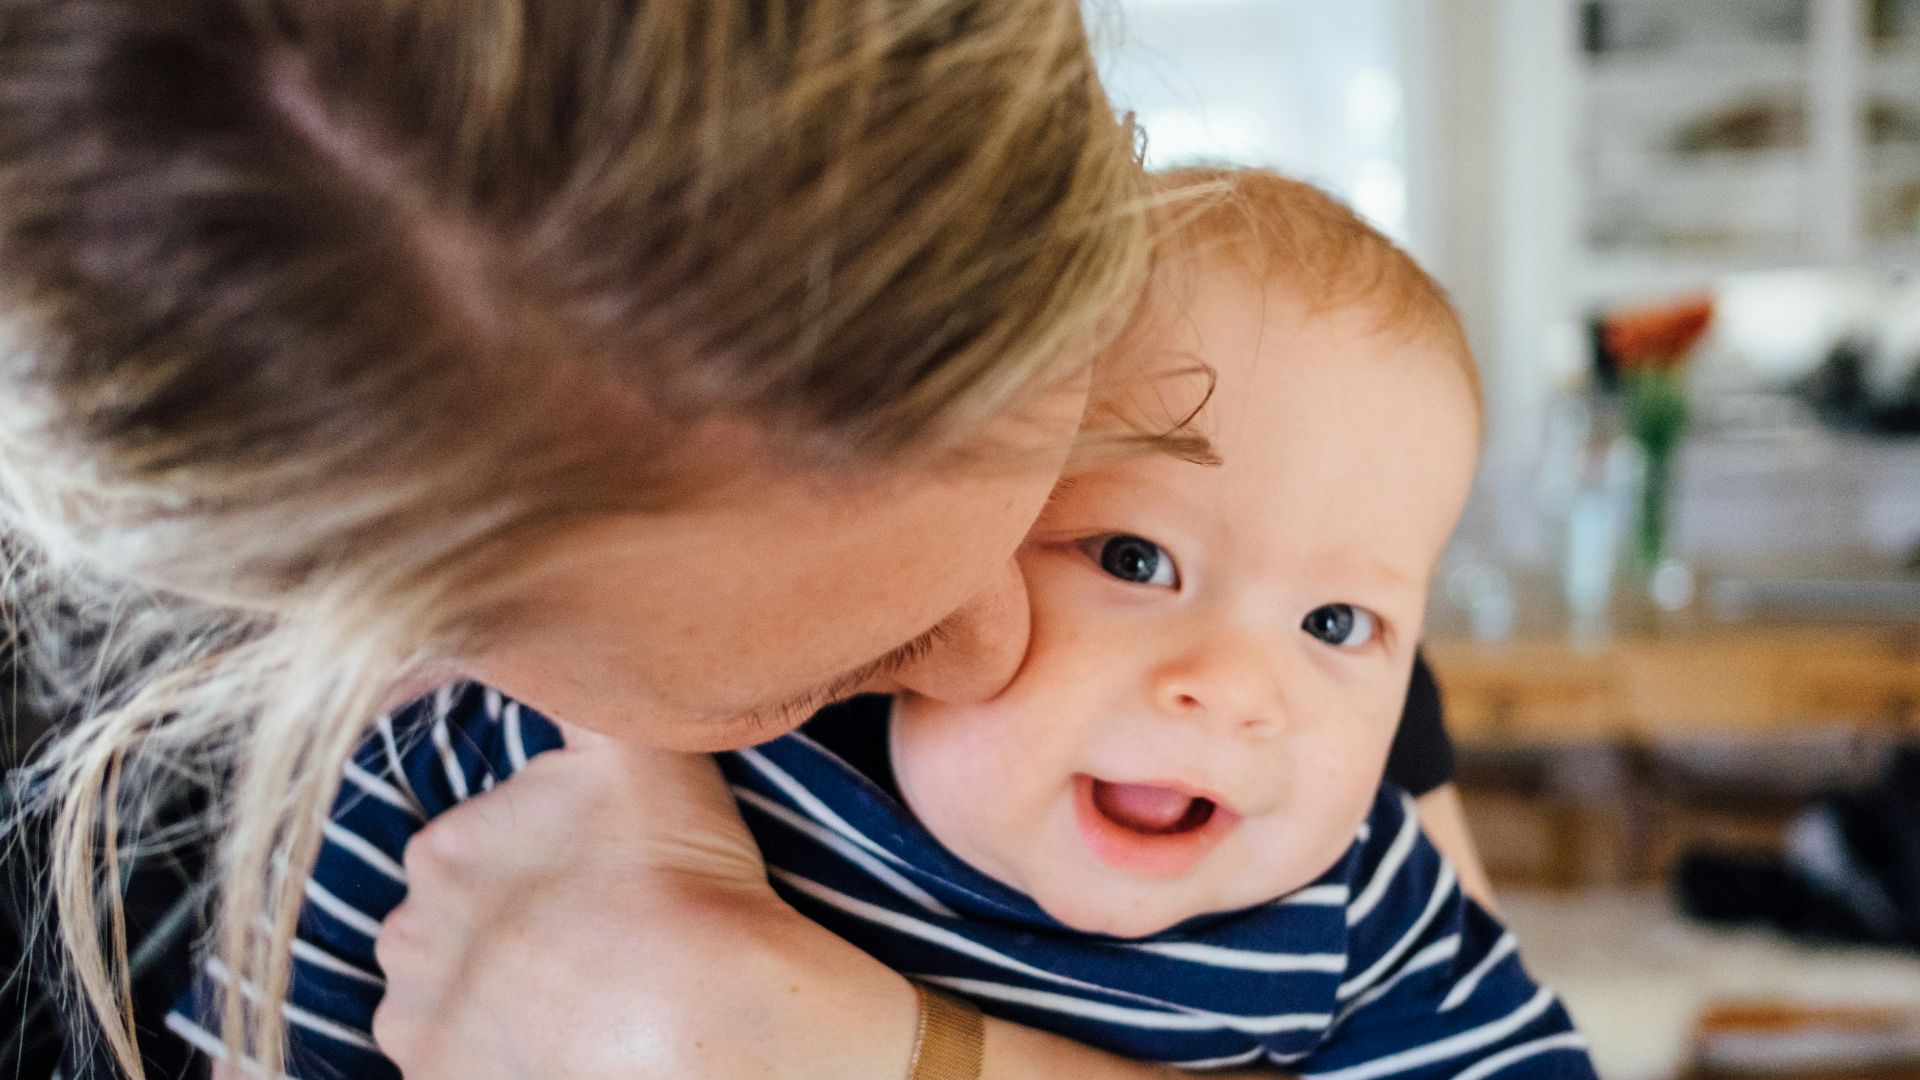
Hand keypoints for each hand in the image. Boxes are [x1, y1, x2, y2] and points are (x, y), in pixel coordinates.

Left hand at [371, 726, 918, 1078]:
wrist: (693, 1010)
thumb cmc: (673, 874)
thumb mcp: (633, 743)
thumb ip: (575, 681)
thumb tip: (533, 628)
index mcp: (442, 846)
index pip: (475, 847)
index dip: (540, 862)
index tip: (597, 877)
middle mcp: (409, 935)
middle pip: (454, 923)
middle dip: (506, 928)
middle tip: (593, 934)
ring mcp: (421, 1023)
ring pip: (449, 996)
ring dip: (496, 992)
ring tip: (581, 992)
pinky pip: (458, 1063)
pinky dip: (497, 1054)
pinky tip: (557, 1038)